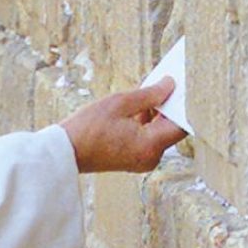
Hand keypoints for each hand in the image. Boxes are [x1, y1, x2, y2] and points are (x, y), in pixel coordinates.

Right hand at [58, 77, 187, 172]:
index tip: (178, 87)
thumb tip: (170, 86)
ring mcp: (143, 161)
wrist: (65, 151)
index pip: (181, 124)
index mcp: (151, 145)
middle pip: (171, 129)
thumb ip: (150, 94)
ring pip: (159, 134)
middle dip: (166, 108)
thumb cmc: (88, 128)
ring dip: (154, 115)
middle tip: (157, 86)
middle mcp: (151, 157)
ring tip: (139, 98)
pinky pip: (148, 140)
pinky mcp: (134, 160)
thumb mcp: (120, 103)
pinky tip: (131, 112)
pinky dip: (144, 125)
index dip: (181, 104)